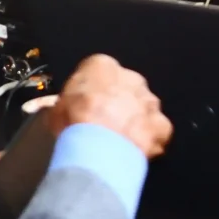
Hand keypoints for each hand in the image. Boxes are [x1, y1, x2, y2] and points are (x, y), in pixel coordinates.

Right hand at [53, 53, 170, 158]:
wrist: (98, 144)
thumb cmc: (73, 121)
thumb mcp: (56, 110)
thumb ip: (65, 106)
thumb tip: (60, 115)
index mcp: (102, 66)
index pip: (99, 73)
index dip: (93, 92)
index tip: (87, 107)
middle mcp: (131, 78)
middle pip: (126, 88)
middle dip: (118, 104)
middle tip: (104, 125)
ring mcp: (149, 101)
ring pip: (145, 109)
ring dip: (135, 122)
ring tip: (119, 142)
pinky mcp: (161, 125)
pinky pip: (158, 132)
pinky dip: (150, 141)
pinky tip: (135, 152)